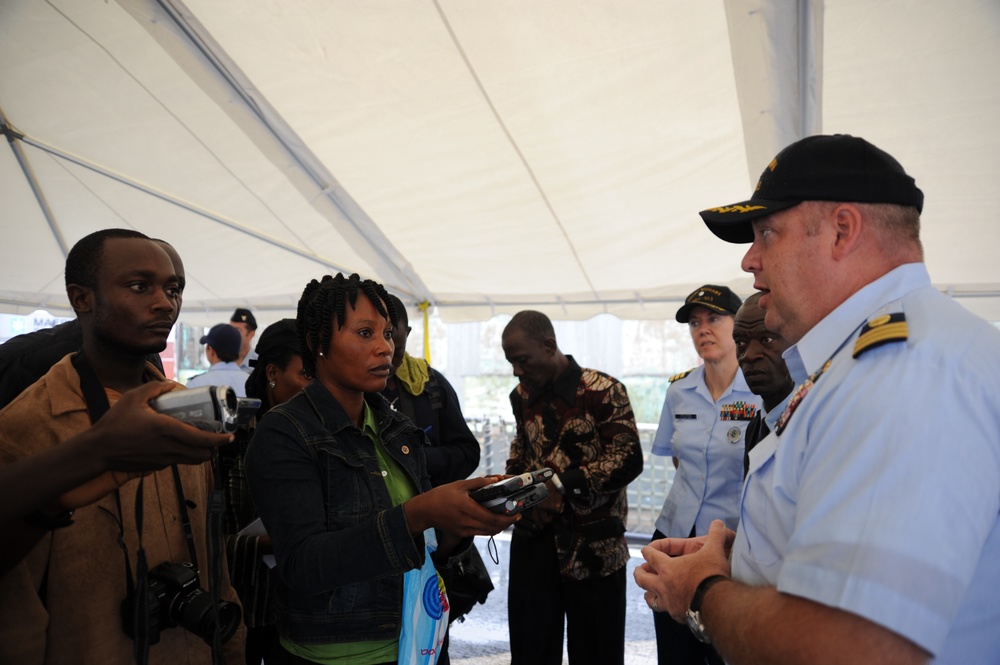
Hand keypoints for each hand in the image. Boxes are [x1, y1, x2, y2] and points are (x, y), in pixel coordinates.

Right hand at [56, 381, 233, 509]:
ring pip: (192, 461)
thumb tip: (171, 385)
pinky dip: (184, 455)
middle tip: (215, 435)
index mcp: (167, 430)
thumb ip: (154, 388)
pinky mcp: (156, 467)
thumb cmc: (115, 423)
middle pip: (203, 454)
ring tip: (200, 440)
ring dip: (200, 452)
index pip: (202, 440)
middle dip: (213, 447)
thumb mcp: (133, 398)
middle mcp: (169, 448)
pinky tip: (178, 444)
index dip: (220, 440)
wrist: (98, 450)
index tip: (230, 436)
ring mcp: (163, 460)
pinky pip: (177, 462)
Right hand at [404, 476, 519, 537]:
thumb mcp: (460, 485)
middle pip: (493, 528)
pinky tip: (492, 520)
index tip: (518, 514)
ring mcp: (464, 530)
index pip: (493, 518)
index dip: (508, 518)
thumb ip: (479, 483)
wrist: (424, 511)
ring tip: (507, 518)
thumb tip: (496, 479)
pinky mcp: (462, 534)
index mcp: (467, 509)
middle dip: (507, 523)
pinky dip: (489, 528)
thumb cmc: (440, 496)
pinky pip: (480, 532)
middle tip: (516, 516)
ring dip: (499, 527)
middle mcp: (467, 523)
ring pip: (488, 532)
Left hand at [531, 479, 563, 524]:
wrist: (557, 483)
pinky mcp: (555, 508)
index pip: (534, 516)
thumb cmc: (549, 487)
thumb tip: (541, 512)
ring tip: (555, 505)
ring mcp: (547, 507)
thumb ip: (540, 503)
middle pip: (543, 520)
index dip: (537, 522)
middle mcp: (540, 506)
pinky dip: (559, 509)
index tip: (540, 526)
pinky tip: (559, 502)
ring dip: (554, 513)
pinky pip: (557, 513)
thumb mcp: (540, 495)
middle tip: (550, 519)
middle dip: (547, 521)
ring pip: (551, 517)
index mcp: (536, 503)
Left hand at [633, 520, 734, 621]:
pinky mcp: (677, 615)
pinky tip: (672, 605)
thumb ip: (715, 535)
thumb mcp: (714, 551)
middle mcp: (663, 586)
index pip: (650, 555)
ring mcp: (668, 602)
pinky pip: (667, 611)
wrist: (718, 605)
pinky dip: (667, 606)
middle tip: (639, 570)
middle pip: (642, 579)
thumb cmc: (712, 575)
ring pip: (650, 599)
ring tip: (649, 592)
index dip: (648, 550)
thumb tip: (718, 522)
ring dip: (648, 593)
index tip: (645, 550)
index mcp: (667, 568)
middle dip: (639, 573)